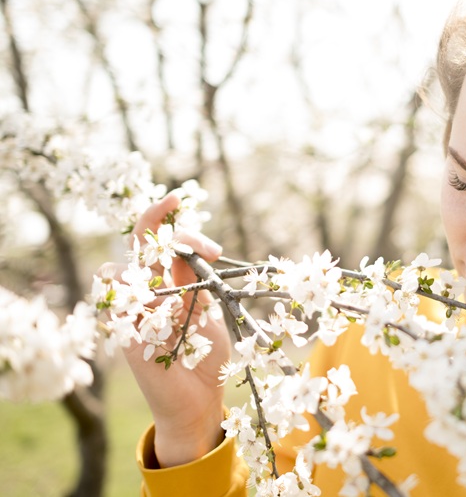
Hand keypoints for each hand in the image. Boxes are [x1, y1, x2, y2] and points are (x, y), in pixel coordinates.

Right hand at [100, 192, 229, 466]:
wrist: (201, 402)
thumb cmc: (207, 358)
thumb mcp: (211, 314)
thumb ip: (199, 285)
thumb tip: (196, 253)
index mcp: (168, 284)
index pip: (157, 241)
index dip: (163, 218)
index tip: (180, 201)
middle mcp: (147, 294)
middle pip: (140, 247)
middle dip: (170, 233)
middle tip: (210, 249)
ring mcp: (134, 314)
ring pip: (117, 272)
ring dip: (153, 269)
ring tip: (190, 284)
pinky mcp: (128, 336)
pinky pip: (116, 305)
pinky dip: (137, 295)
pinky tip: (166, 303)